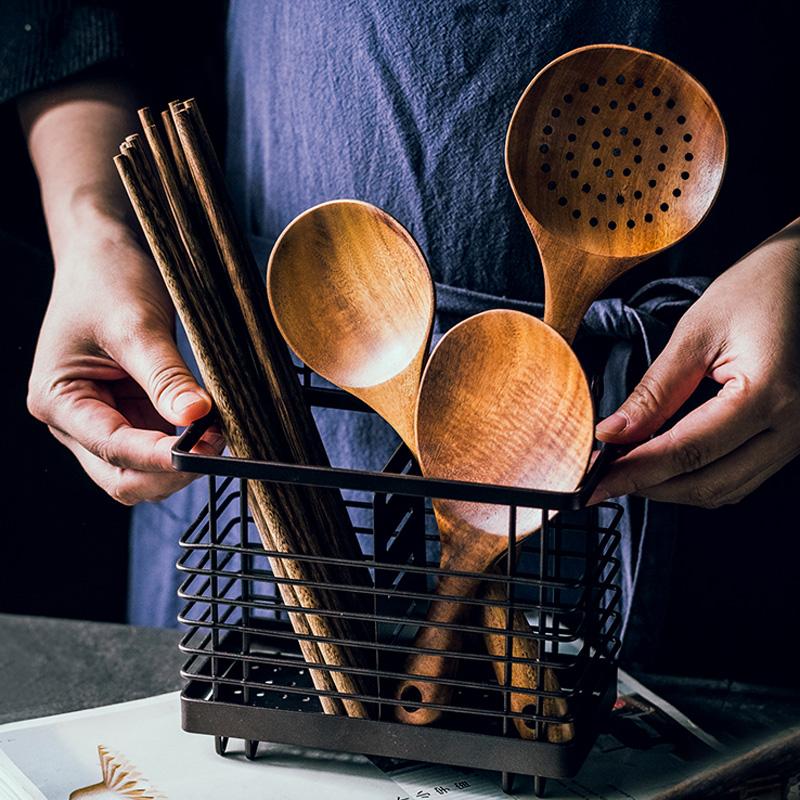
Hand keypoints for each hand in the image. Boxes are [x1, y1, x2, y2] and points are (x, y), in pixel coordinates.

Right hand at [27, 228, 223, 504]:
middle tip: (217, 452)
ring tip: (219, 434)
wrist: (105, 256)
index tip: (203, 453)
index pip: (111, 447)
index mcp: (58, 399)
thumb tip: (196, 417)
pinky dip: (185, 444)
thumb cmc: (108, 282)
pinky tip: (212, 427)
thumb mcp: (137, 325)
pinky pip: (158, 444)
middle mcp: (75, 421)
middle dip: (168, 473)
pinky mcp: (130, 414)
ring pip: (141, 469)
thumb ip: (165, 375)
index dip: (158, 457)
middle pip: (121, 475)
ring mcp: (103, 421)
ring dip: (180, 462)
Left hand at [591, 220, 799, 507]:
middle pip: (707, 483)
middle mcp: (791, 427)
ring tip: (626, 470)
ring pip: (724, 489)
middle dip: (648, 486)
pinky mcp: (789, 438)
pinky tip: (662, 462)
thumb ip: (654, 391)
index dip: (635, 471)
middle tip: (601, 478)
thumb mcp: (695, 333)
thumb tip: (612, 434)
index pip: (688, 452)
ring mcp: (796, 438)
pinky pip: (739, 477)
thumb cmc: (755, 290)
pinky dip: (696, 477)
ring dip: (670, 488)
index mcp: (768, 395)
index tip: (593, 480)